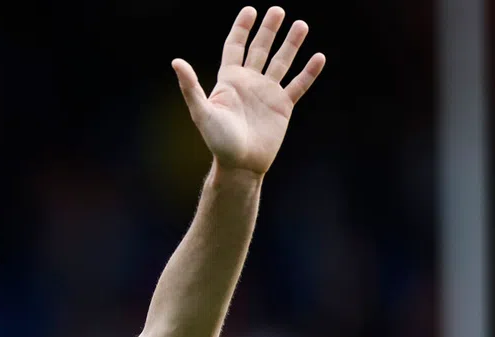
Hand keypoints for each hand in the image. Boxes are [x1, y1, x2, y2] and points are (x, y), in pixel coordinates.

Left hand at [172, 6, 324, 175]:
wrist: (240, 164)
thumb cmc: (218, 141)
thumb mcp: (202, 112)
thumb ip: (191, 86)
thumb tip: (176, 62)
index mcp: (229, 80)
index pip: (235, 47)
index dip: (242, 28)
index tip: (250, 10)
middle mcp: (249, 82)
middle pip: (260, 49)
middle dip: (269, 30)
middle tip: (278, 10)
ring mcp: (267, 93)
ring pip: (281, 62)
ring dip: (291, 44)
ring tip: (301, 25)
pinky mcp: (283, 106)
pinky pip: (298, 85)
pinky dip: (309, 72)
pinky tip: (318, 57)